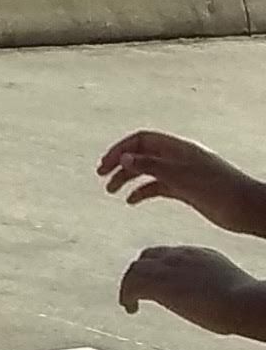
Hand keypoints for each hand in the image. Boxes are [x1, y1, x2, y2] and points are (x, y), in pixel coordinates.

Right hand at [103, 129, 258, 227]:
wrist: (248, 209)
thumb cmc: (220, 190)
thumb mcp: (182, 178)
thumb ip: (152, 167)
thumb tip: (124, 158)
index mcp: (178, 149)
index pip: (142, 140)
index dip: (121, 149)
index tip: (105, 165)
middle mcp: (178, 158)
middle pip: (142, 154)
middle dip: (119, 163)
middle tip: (101, 177)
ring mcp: (182, 174)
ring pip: (147, 171)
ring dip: (128, 178)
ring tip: (111, 192)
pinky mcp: (186, 189)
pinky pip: (157, 187)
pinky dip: (142, 192)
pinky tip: (131, 202)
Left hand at [122, 244, 265, 336]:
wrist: (243, 301)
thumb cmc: (244, 304)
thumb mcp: (230, 291)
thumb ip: (217, 292)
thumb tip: (218, 309)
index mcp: (201, 255)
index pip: (171, 255)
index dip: (160, 268)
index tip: (158, 284)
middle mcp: (182, 256)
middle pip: (149, 256)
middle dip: (140, 272)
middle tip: (136, 291)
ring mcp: (168, 267)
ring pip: (136, 269)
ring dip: (129, 285)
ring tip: (128, 302)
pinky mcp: (157, 282)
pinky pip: (131, 285)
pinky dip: (127, 296)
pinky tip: (131, 309)